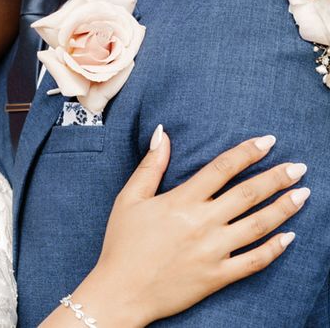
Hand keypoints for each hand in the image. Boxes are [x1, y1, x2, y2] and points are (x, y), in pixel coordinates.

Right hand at [61, 127, 306, 326]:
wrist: (122, 290)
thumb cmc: (123, 242)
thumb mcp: (130, 197)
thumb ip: (150, 165)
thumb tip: (162, 133)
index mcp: (181, 200)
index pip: (221, 168)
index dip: (246, 152)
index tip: (267, 141)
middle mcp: (202, 223)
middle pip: (247, 194)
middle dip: (276, 177)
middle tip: (298, 166)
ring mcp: (213, 251)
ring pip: (258, 226)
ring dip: (283, 208)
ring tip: (303, 194)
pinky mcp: (218, 276)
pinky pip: (254, 262)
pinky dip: (274, 249)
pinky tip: (289, 237)